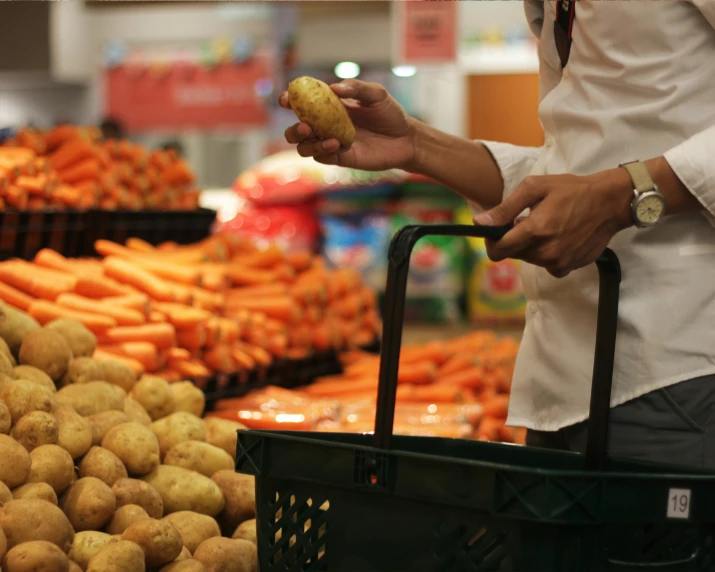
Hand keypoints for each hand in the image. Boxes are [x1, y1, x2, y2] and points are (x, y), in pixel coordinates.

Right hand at [280, 80, 417, 170]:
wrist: (406, 138)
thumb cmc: (390, 113)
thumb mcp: (376, 94)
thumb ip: (356, 88)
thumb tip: (334, 88)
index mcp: (328, 107)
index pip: (302, 104)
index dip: (289, 101)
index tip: (286, 99)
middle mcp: (325, 126)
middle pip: (296, 131)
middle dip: (294, 129)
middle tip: (306, 126)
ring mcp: (331, 144)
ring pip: (305, 148)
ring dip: (309, 144)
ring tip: (327, 139)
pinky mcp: (341, 159)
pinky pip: (323, 158)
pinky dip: (324, 152)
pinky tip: (337, 144)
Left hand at [473, 169, 633, 277]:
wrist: (611, 202)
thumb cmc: (572, 190)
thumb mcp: (535, 188)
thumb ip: (505, 208)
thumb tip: (479, 222)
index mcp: (535, 230)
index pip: (498, 250)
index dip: (492, 240)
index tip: (497, 229)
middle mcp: (545, 252)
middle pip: (512, 253)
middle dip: (514, 239)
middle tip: (530, 219)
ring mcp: (558, 262)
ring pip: (528, 259)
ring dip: (531, 245)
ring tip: (548, 224)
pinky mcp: (568, 267)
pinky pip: (545, 265)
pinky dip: (546, 253)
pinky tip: (559, 236)